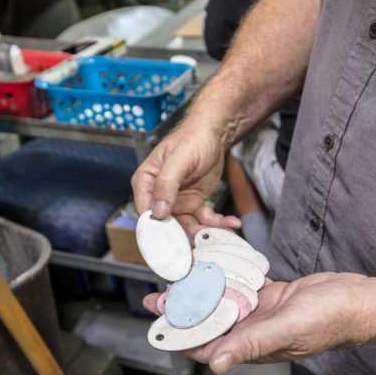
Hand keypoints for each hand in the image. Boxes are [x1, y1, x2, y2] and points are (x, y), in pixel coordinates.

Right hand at [131, 122, 240, 237]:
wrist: (213, 134)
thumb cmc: (192, 138)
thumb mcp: (178, 159)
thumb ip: (166, 184)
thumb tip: (158, 211)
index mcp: (146, 183)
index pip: (145, 213)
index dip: (158, 229)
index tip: (175, 240)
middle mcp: (158, 196)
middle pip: (168, 225)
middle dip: (188, 233)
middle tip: (206, 237)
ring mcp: (176, 202)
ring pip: (187, 226)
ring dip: (206, 230)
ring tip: (225, 228)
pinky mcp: (193, 204)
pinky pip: (202, 220)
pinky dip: (216, 223)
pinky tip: (230, 222)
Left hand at [143, 272, 375, 372]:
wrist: (359, 301)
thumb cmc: (328, 320)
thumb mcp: (286, 330)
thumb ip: (250, 344)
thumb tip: (216, 364)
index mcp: (252, 346)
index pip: (206, 345)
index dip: (180, 335)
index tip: (156, 323)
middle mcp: (251, 331)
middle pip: (207, 322)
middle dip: (181, 310)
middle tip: (157, 295)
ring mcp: (260, 313)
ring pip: (221, 301)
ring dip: (199, 290)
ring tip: (177, 276)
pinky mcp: (270, 295)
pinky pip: (242, 284)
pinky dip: (226, 274)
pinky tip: (212, 261)